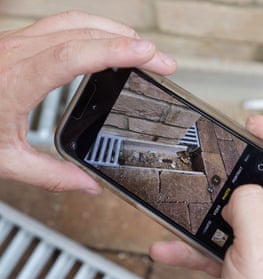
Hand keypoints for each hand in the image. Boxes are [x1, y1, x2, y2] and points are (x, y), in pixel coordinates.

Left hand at [0, 11, 175, 193]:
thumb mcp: (5, 161)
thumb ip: (52, 176)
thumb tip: (89, 186)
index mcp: (13, 82)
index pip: (72, 56)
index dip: (113, 52)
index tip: (147, 55)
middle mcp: (15, 53)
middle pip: (82, 31)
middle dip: (128, 42)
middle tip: (160, 61)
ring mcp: (15, 41)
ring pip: (74, 21)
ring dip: (113, 30)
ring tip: (142, 49)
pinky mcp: (17, 40)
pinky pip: (62, 24)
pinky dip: (94, 30)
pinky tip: (108, 44)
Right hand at [150, 115, 262, 278]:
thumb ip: (253, 209)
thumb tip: (242, 190)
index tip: (256, 125)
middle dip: (239, 171)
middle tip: (219, 156)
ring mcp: (262, 244)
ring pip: (234, 212)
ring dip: (206, 211)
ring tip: (188, 206)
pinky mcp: (240, 261)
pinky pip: (213, 243)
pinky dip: (190, 244)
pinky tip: (167, 246)